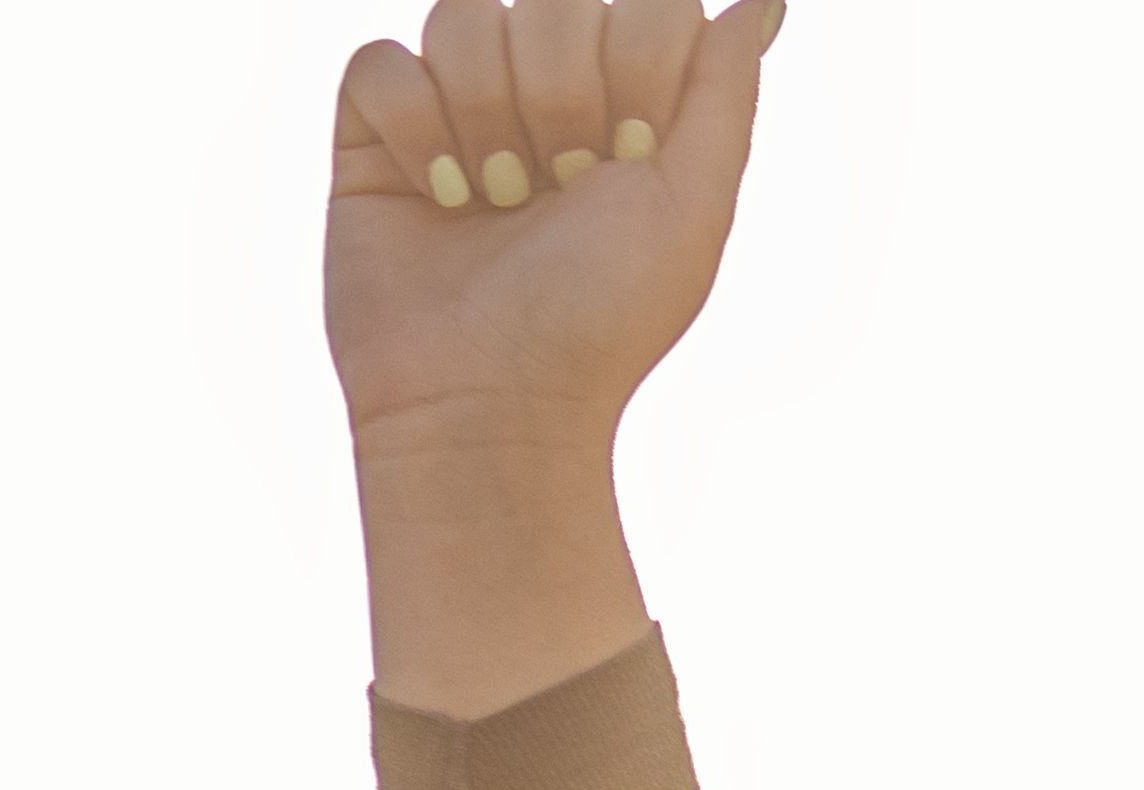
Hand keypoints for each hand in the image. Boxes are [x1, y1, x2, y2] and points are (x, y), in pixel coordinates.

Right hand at [329, 0, 782, 714]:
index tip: (633, 154)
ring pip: (463, 16)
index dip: (633, 68)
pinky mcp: (375, 124)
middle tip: (560, 187)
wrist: (491, 395)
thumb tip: (769, 1)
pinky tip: (439, 197)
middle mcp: (545, 92)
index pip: (642, 7)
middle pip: (552, 3)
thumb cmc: (602, 316)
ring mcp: (457, 102)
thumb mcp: (692, 205)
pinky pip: (382, 58)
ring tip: (499, 202)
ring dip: (486, 118)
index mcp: (634, 107)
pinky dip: (414, 130)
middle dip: (561, 99)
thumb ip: (724, 90)